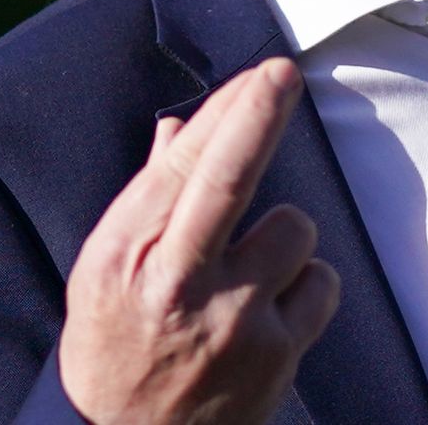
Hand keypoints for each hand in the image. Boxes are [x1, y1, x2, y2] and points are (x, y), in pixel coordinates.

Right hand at [59, 57, 339, 423]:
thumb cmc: (115, 345)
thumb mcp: (105, 272)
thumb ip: (148, 200)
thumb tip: (180, 130)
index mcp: (127, 258)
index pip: (179, 166)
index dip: (225, 112)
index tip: (260, 73)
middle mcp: (179, 285)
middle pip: (230, 181)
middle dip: (258, 117)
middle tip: (282, 75)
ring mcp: (234, 322)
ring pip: (294, 228)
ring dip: (283, 237)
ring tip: (249, 273)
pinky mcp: (278, 356)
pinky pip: (322, 281)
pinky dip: (307, 285)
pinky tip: (273, 309)